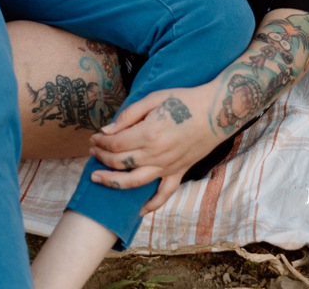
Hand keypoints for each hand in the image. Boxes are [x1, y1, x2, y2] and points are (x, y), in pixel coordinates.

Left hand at [88, 86, 221, 214]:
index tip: (94, 137)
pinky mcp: (179, 172)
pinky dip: (151, 205)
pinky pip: (164, 194)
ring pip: (134, 182)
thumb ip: (129, 115)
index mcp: (148, 134)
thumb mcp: (153, 99)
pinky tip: (138, 209)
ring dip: (113, 182)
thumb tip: (107, 131)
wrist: (216, 111)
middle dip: (101, 157)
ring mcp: (168, 167)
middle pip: (120, 163)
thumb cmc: (184, 99)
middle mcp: (156, 155)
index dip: (100, 142)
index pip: (115, 144)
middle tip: (92, 151)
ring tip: (97, 178)